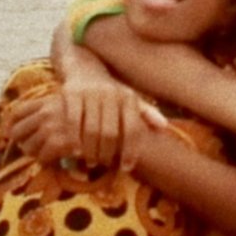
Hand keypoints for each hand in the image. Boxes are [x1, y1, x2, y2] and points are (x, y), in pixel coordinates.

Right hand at [9, 74, 163, 169]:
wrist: (84, 67)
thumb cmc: (111, 92)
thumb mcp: (130, 99)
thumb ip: (146, 113)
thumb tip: (164, 127)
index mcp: (128, 98)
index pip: (132, 129)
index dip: (131, 151)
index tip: (127, 168)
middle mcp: (111, 94)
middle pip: (111, 133)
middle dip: (108, 153)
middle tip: (104, 165)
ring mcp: (90, 93)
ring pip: (92, 130)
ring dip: (92, 151)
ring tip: (92, 163)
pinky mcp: (72, 94)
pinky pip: (73, 122)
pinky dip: (75, 139)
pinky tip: (75, 152)